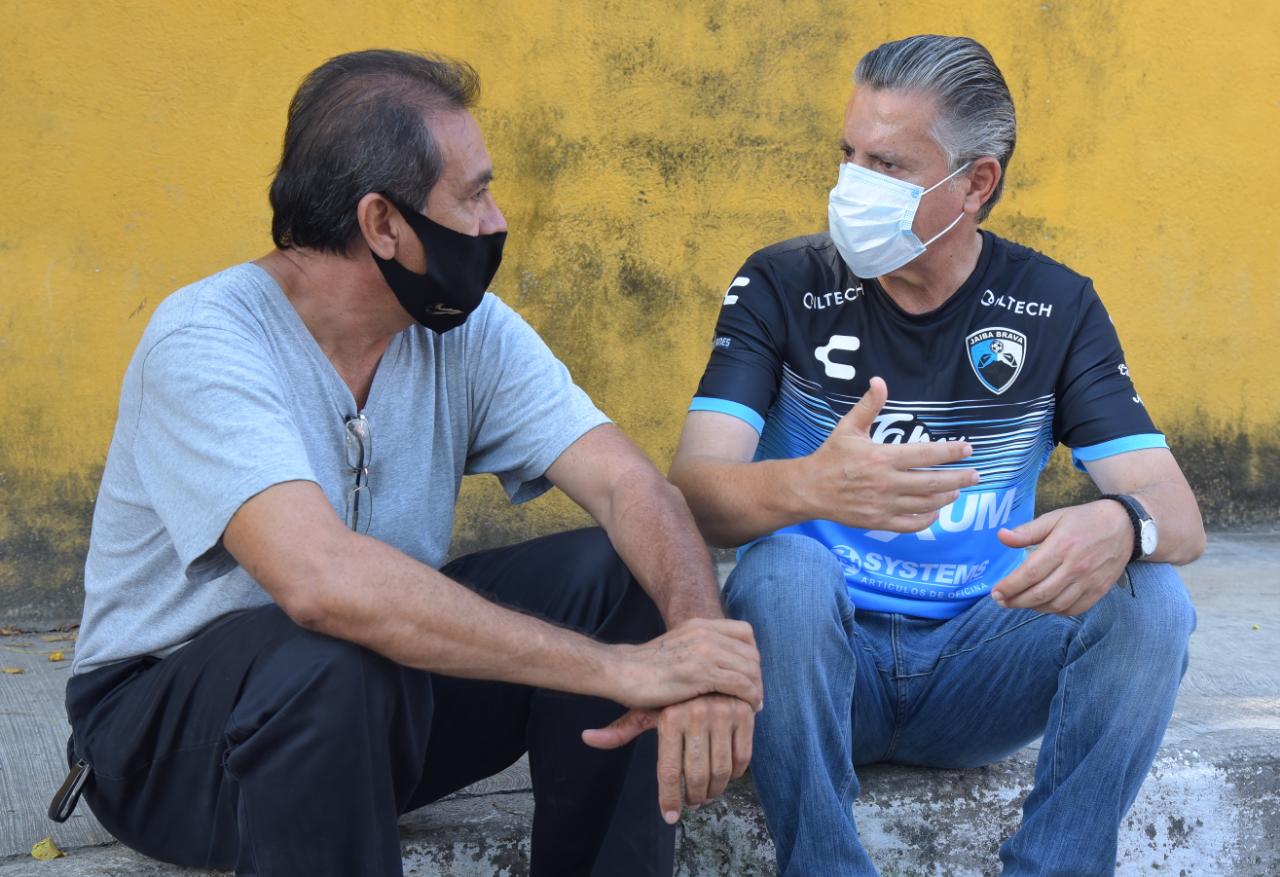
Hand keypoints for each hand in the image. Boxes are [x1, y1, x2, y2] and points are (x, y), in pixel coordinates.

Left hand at [582, 694, 754, 824]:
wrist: (704, 661)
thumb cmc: (670, 693)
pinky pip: (742, 757)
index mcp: (670, 717)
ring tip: (707, 795)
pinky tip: (727, 776)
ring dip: (715, 791)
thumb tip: (588, 737)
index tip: (670, 817)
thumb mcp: (646, 708)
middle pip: (697, 777)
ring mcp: (723, 713)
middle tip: (692, 803)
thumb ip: (622, 728)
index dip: (669, 799)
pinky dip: (736, 773)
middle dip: (694, 798)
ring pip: (721, 771)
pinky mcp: (745, 714)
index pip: (669, 771)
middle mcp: (697, 715)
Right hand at [609, 617, 761, 710]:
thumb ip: (699, 648)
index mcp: (700, 625)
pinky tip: (747, 709)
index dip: (752, 655)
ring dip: (756, 689)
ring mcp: (704, 651)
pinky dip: (750, 697)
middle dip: (757, 676)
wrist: (621, 671)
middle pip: (751, 652)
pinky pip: (740, 684)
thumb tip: (721, 663)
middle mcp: (706, 633)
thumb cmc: (646, 668)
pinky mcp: (701, 673)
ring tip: (753, 705)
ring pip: (750, 669)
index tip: (749, 675)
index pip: (745, 632)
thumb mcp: (678, 646)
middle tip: (754, 696)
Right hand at [802, 377, 978, 531]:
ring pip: (926, 504)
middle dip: (959, 478)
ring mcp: (883, 505)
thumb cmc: (831, 456)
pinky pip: (911, 524)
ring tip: (958, 490)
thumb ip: (868, 406)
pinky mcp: (878, 521)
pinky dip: (928, 519)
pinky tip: (935, 511)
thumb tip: (879, 381)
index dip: (950, 452)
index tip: (967, 449)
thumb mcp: (848, 428)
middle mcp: (886, 482)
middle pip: (933, 482)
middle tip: (975, 474)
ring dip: (947, 497)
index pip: (925, 454)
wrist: (809, 489)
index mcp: (882, 457)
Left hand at [991, 500, 1132, 615]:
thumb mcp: (1054, 518)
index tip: (996, 592)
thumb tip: (1001, 537)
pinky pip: (1074, 609)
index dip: (1010, 586)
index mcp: (1061, 546)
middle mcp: (1075, 567)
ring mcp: (1089, 581)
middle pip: (1040, 594)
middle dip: (1016, 601)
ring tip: (1020, 602)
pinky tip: (1044, 605)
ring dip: (1034, 608)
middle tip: (1002, 601)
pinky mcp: (1099, 590)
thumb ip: (1027, 531)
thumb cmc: (1084, 520)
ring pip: (1056, 605)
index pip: (1030, 573)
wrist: (1125, 526)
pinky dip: (1056, 611)